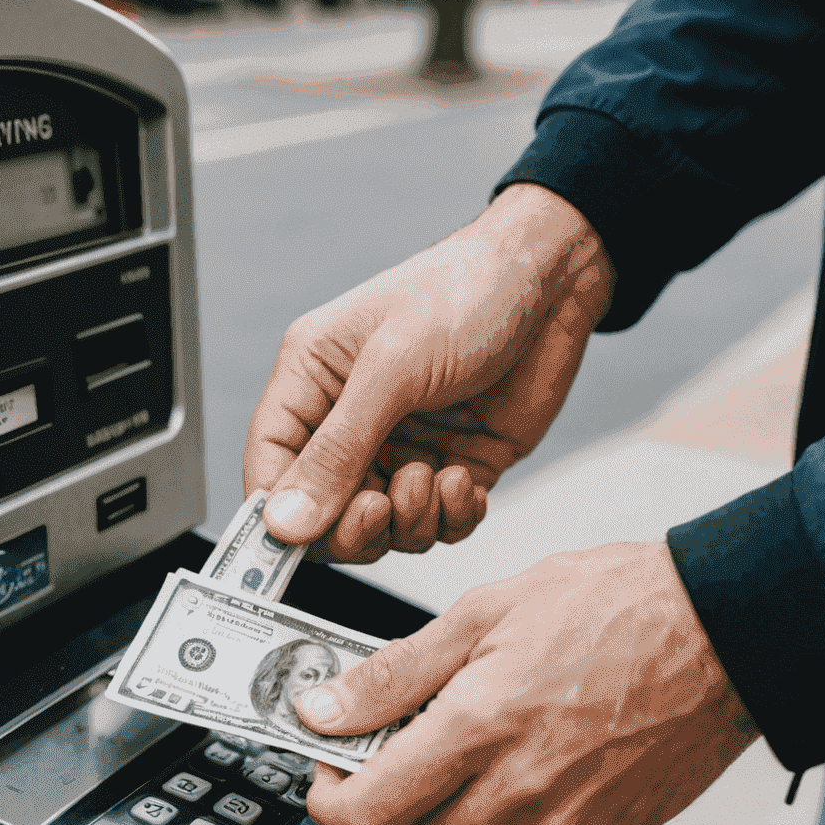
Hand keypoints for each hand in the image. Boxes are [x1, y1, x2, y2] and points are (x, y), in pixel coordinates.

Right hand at [243, 183, 613, 563]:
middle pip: (322, 514)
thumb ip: (337, 450)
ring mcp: (402, 448)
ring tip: (434, 476)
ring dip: (410, 521)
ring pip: (381, 530)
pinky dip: (451, 517)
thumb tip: (286, 520)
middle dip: (353, 526)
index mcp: (312, 381)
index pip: (269, 467)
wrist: (555, 280)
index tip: (297, 544)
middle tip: (380, 509)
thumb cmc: (467, 291)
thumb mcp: (393, 368)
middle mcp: (350, 421)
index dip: (278, 513)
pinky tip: (464, 479)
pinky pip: (437, 524)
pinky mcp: (451, 466)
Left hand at [298, 543, 758, 824]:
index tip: (329, 771)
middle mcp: (520, 792)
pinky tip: (527, 767)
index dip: (330, 799)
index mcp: (480, 729)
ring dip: (453, 815)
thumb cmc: (613, 608)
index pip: (368, 813)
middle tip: (408, 749)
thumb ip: (393, 674)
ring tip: (479, 748)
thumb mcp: (482, 614)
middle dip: (394, 803)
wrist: (724, 633)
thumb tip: (323, 711)